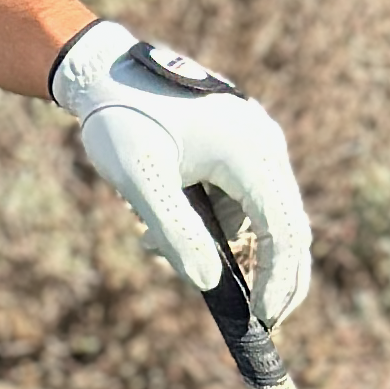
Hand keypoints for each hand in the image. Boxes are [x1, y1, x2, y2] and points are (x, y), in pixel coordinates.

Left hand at [51, 19, 313, 323]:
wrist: (103, 68)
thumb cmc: (120, 118)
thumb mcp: (140, 178)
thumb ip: (175, 231)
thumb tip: (210, 284)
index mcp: (251, 152)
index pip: (285, 230)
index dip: (278, 281)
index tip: (261, 319)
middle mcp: (264, 147)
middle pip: (287, 228)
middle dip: (267, 277)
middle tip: (251, 320)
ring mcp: (254, 147)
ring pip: (255, 219)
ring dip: (218, 249)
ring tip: (151, 247)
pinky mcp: (236, 151)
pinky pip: (236, 202)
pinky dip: (208, 226)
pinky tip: (155, 229)